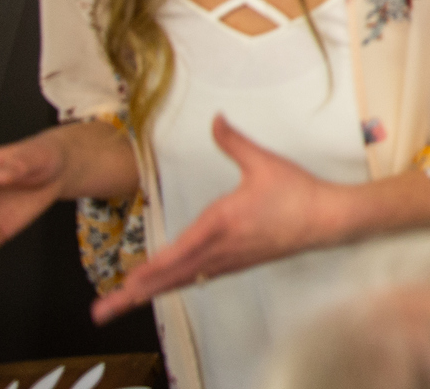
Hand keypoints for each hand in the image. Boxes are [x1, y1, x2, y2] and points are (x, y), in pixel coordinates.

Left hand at [91, 117, 353, 321]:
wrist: (326, 219)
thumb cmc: (296, 190)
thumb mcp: (263, 162)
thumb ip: (233, 142)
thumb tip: (214, 118)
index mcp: (223, 222)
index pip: (182, 250)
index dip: (154, 267)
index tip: (129, 280)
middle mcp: (220, 248)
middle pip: (173, 275)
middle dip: (136, 293)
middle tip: (103, 311)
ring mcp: (228, 260)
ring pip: (182, 280)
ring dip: (150, 292)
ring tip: (120, 305)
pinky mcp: (236, 264)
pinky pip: (197, 279)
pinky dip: (174, 285)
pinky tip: (164, 288)